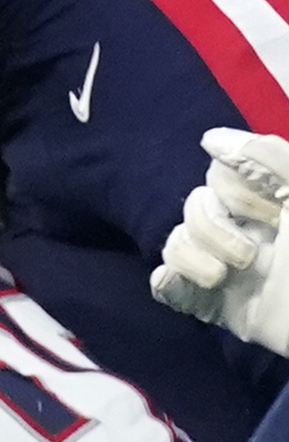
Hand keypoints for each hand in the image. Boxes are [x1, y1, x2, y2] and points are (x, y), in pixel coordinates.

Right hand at [151, 128, 288, 352]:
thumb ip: (271, 158)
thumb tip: (210, 140)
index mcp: (270, 205)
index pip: (222, 174)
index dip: (237, 191)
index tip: (273, 212)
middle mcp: (244, 230)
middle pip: (195, 206)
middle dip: (214, 228)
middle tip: (251, 255)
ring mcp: (225, 266)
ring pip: (177, 241)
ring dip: (195, 256)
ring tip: (224, 277)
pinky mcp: (210, 301)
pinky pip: (167, 281)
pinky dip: (172, 281)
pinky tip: (194, 286)